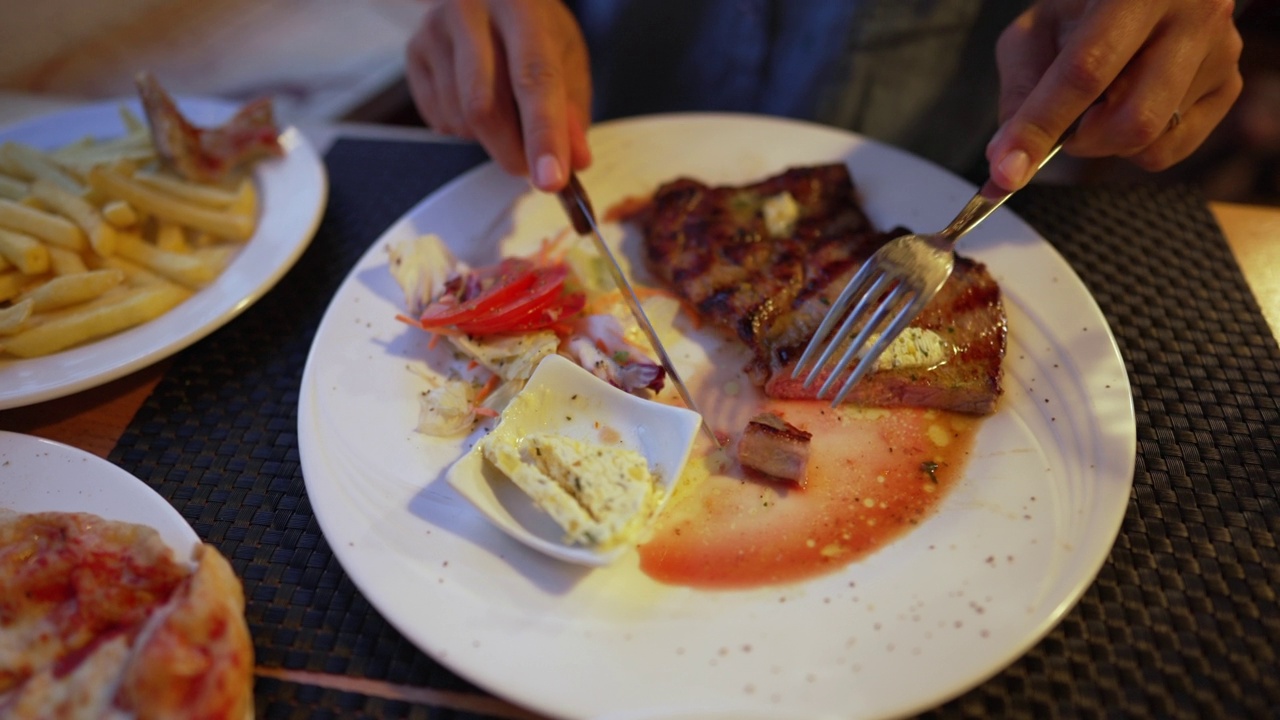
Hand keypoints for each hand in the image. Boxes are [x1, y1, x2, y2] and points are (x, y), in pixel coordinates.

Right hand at [406, 0, 592, 190]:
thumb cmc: (535, 30)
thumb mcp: (567, 59)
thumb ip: (572, 112)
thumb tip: (574, 161)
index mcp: (522, 6)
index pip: (534, 79)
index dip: (544, 134)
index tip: (550, 180)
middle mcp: (472, 11)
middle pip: (486, 107)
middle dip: (513, 152)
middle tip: (531, 169)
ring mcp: (435, 30)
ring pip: (462, 119)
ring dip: (490, 140)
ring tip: (506, 114)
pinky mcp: (414, 52)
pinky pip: (440, 120)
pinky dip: (466, 131)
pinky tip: (477, 103)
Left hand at [987, 0, 1243, 190]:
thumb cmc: (1085, 6)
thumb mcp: (1038, 29)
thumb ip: (1021, 86)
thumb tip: (1006, 154)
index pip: (1085, 71)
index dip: (1040, 126)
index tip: (1006, 173)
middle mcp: (1193, 15)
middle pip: (1132, 119)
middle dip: (1082, 141)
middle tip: (1064, 128)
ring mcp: (1220, 51)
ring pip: (1151, 139)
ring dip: (1105, 143)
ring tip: (1099, 105)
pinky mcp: (1228, 84)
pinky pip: (1171, 150)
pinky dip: (1134, 147)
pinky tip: (1128, 108)